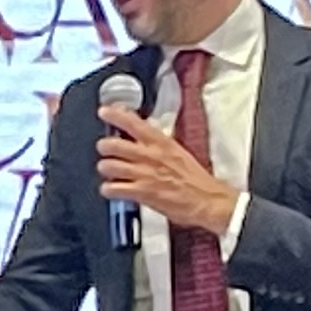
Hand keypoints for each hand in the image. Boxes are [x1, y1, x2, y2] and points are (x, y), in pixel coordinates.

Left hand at [96, 105, 235, 234]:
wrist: (207, 200)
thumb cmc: (195, 179)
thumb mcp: (177, 152)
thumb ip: (158, 144)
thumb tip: (143, 138)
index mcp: (161, 142)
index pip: (133, 122)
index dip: (114, 114)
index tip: (104, 111)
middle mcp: (149, 155)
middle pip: (112, 144)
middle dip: (104, 147)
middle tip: (105, 149)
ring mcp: (143, 174)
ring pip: (108, 166)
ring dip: (105, 168)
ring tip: (109, 172)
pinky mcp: (141, 193)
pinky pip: (113, 189)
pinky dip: (108, 190)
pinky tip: (112, 190)